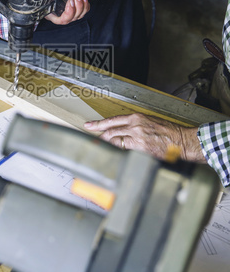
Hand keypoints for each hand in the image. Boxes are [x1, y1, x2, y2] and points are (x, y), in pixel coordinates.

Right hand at [45, 0, 89, 24]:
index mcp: (52, 14)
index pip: (62, 20)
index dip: (68, 12)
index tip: (70, 1)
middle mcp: (61, 16)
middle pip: (73, 18)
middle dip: (78, 6)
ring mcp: (68, 13)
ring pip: (79, 15)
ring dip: (83, 6)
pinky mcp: (74, 9)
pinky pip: (82, 11)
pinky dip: (85, 5)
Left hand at [84, 113, 205, 162]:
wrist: (180, 140)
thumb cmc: (168, 132)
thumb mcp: (150, 122)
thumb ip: (135, 125)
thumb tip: (123, 131)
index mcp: (136, 117)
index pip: (112, 120)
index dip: (99, 124)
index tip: (89, 125)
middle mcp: (134, 125)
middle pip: (110, 131)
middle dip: (99, 136)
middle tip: (91, 139)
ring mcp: (136, 137)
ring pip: (115, 140)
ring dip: (106, 144)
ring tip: (100, 147)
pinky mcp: (140, 147)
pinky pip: (123, 150)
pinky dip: (117, 151)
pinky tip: (113, 154)